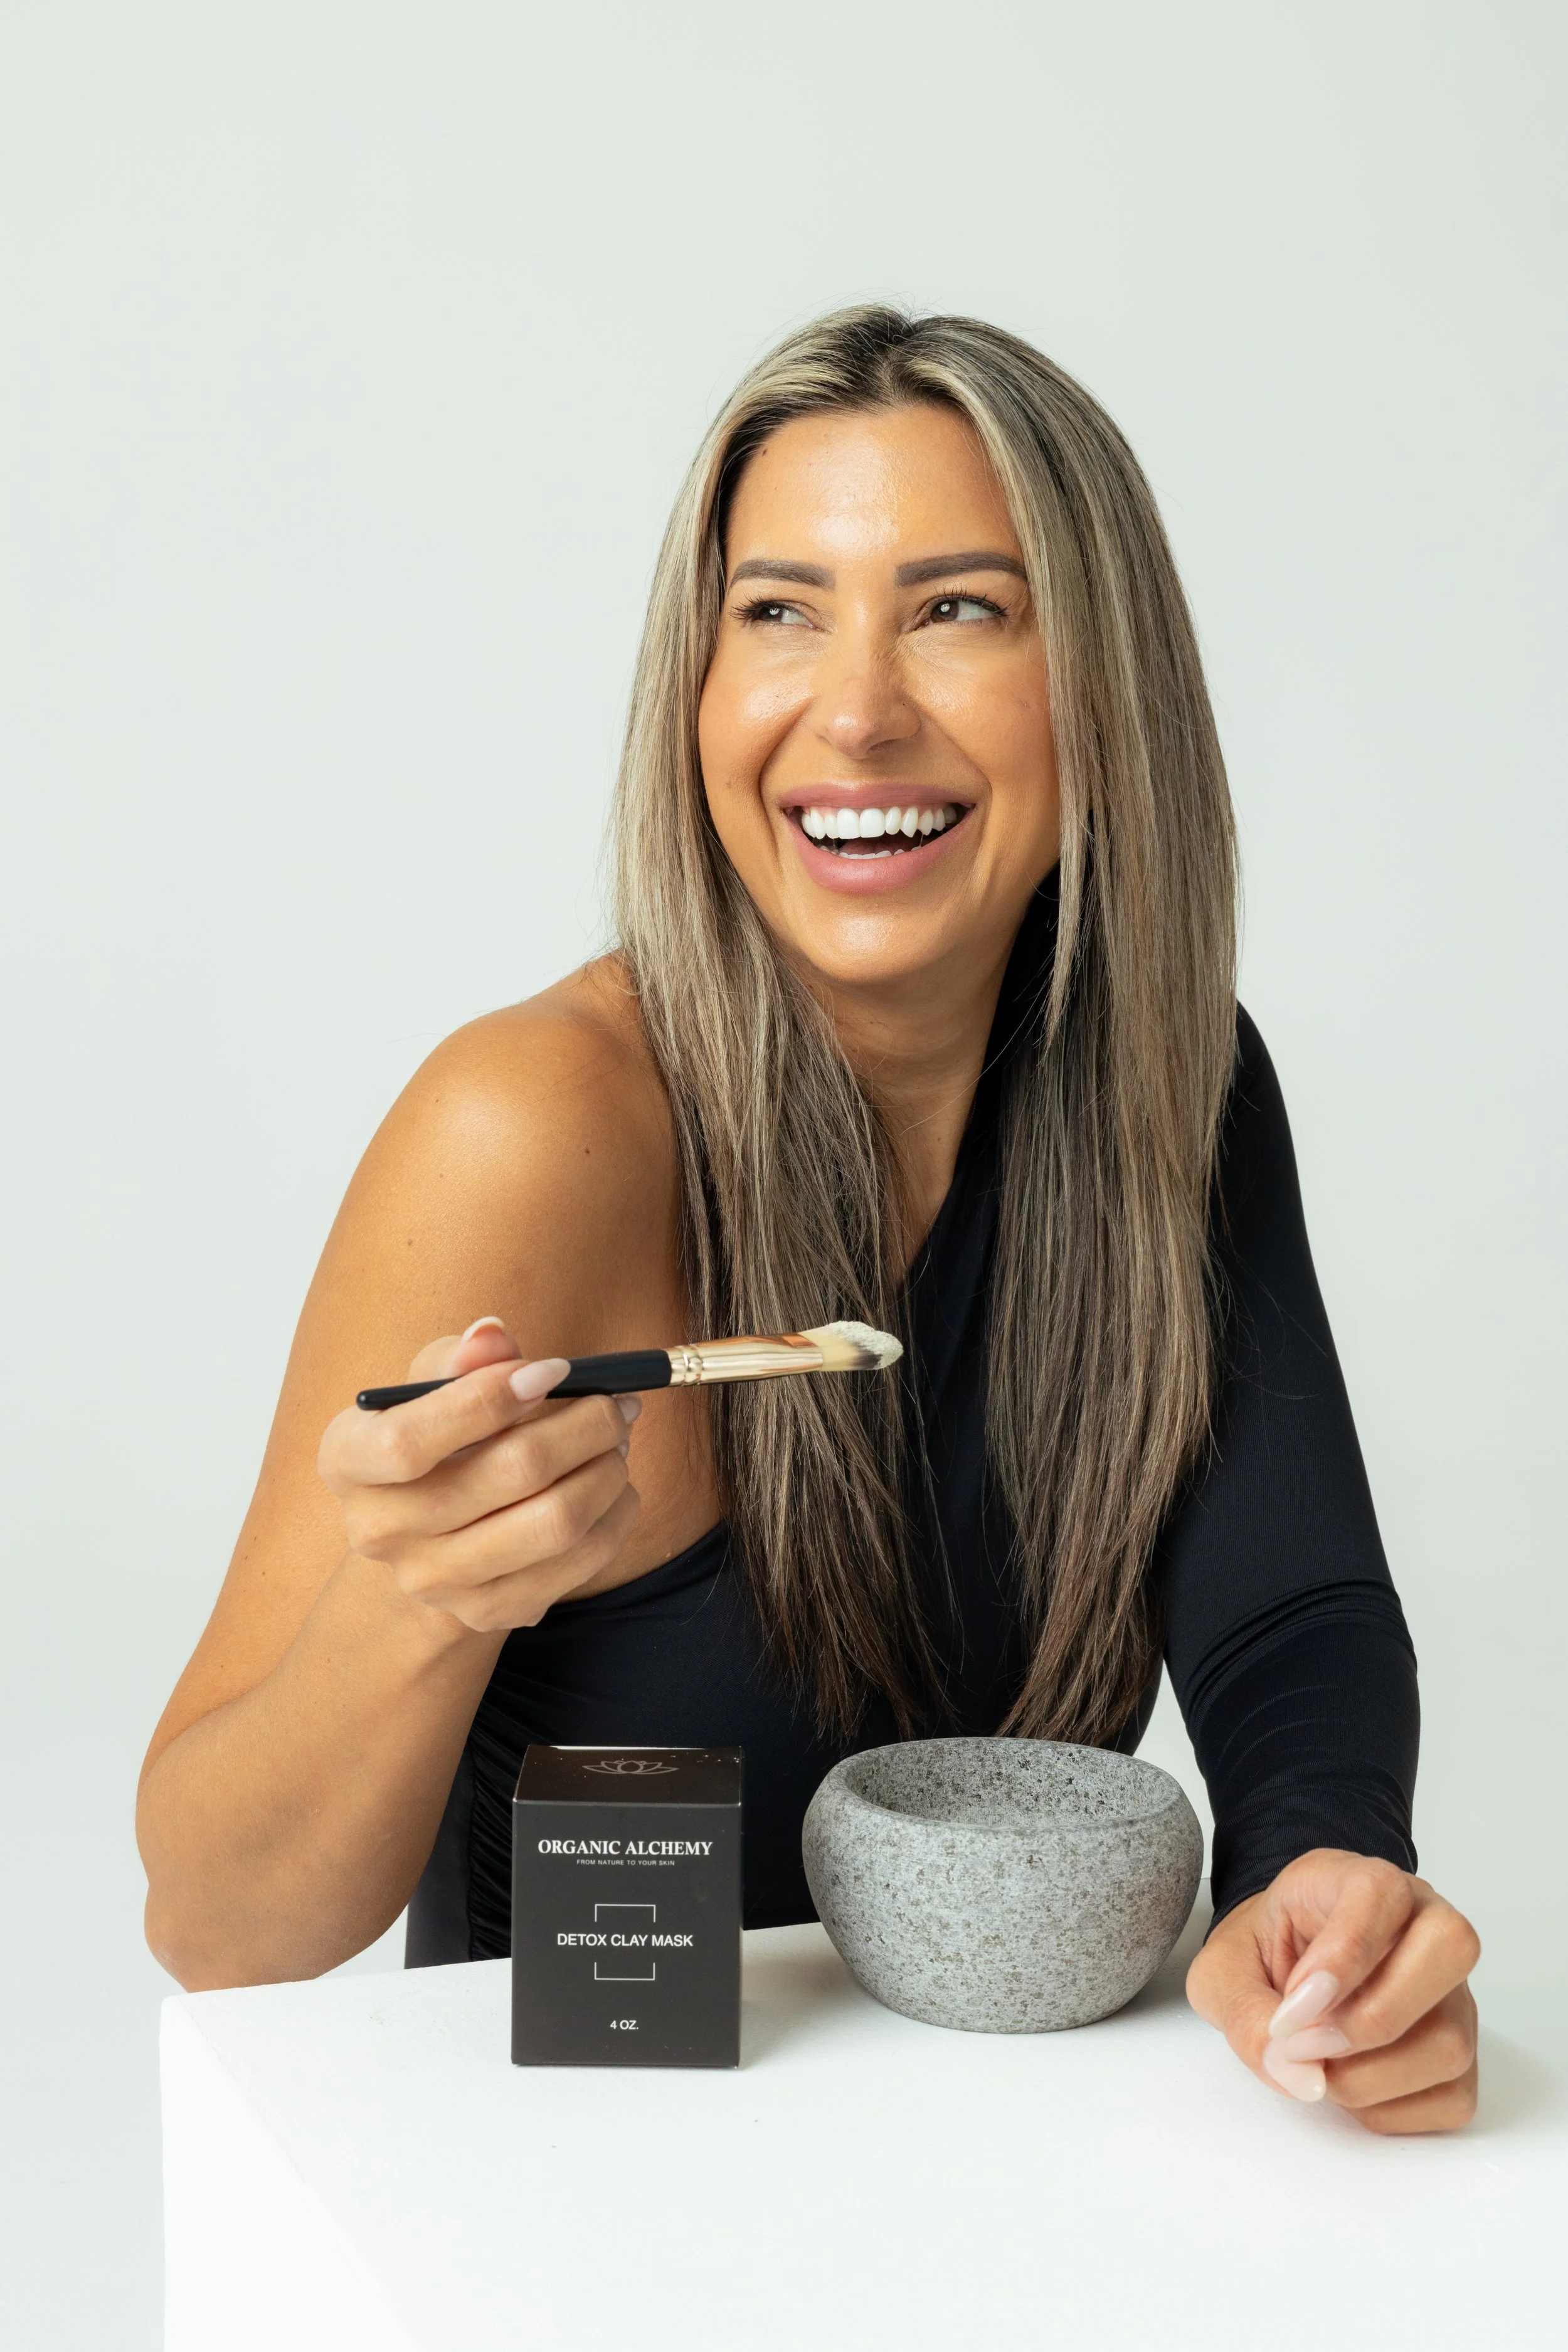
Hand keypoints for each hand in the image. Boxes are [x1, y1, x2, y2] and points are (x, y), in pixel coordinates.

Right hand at [317, 1317, 640, 1631]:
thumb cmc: (435, 1438)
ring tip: (618, 1439)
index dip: (488, 1400)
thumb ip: (458, 1359)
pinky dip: (613, 1515)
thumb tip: (492, 1334)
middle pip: (509, 1472)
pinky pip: (580, 1561)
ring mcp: (432, 1581)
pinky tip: (613, 1485)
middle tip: (615, 1402)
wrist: (428, 1536)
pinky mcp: (487, 1610)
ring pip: (556, 1521)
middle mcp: (379, 1530)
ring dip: (607, 1470)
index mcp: (349, 1460)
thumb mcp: (429, 1388)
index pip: (409, 1440)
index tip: (553, 1369)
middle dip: (583, 1425)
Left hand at [1186, 1849, 1479, 2133]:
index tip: (1292, 2009)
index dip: (1340, 1960)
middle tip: (1308, 2043)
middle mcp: (1425, 1924)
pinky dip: (1392, 2110)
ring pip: (1451, 2042)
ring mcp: (1454, 1993)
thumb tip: (1301, 2076)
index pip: (1382, 1894)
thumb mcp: (1223, 1969)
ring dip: (1370, 2078)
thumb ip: (1244, 2013)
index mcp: (1363, 1880)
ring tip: (1318, 2065)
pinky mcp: (1464, 2054)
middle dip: (1370, 2018)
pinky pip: (1453, 2097)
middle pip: (1450, 1951)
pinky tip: (1349, 2085)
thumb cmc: (1263, 1954)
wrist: (1284, 1967)